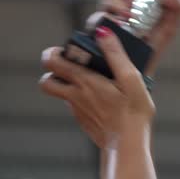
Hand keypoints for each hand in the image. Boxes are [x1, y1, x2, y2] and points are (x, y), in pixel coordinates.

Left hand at [39, 27, 154, 147]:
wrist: (128, 146)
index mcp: (84, 82)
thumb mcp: (131, 78)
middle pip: (47, 82)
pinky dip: (82, 98)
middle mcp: (75, 96)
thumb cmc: (133, 113)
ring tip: (88, 80)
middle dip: (53, 70)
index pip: (52, 62)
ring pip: (61, 94)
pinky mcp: (84, 121)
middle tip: (71, 64)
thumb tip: (102, 32)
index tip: (67, 49)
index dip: (53, 53)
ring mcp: (78, 110)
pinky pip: (75, 105)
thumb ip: (116, 54)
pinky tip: (103, 99)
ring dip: (67, 85)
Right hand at [90, 0, 179, 77]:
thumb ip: (176, 8)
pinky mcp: (96, 33)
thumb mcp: (168, 28)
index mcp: (134, 2)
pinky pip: (97, 19)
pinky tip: (116, 23)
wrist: (140, 73)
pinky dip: (107, 18)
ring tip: (128, 14)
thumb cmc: (151, 50)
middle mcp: (118, 8)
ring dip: (117, 3)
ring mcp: (106, 20)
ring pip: (106, 0)